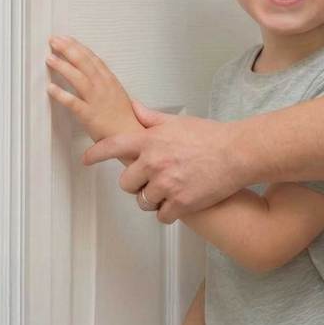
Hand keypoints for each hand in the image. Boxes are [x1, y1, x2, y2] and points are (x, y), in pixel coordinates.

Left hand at [46, 35, 142, 141]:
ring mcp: (96, 100)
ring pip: (78, 78)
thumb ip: (103, 80)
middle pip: (84, 63)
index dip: (77, 46)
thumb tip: (90, 70)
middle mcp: (103, 87)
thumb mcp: (116, 92)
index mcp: (109, 80)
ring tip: (50, 59)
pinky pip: (73, 103)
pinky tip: (51, 88)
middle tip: (54, 41)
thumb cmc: (124, 117)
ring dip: (62, 66)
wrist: (131, 136)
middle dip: (68, 49)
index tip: (66, 39)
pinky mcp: (90, 116)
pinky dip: (61, 94)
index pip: (92, 58)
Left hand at [83, 101, 248, 223]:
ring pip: (143, 201)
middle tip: (149, 181)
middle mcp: (154, 163)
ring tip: (166, 192)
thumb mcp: (177, 122)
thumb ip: (150, 118)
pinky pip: (162, 216)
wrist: (237, 153)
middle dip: (135, 184)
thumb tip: (134, 108)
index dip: (96, 154)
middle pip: (126, 183)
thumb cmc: (210, 136)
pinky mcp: (181, 203)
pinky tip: (177, 204)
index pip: (112, 146)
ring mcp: (167, 184)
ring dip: (151, 200)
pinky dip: (168, 213)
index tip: (86, 159)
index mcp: (150, 141)